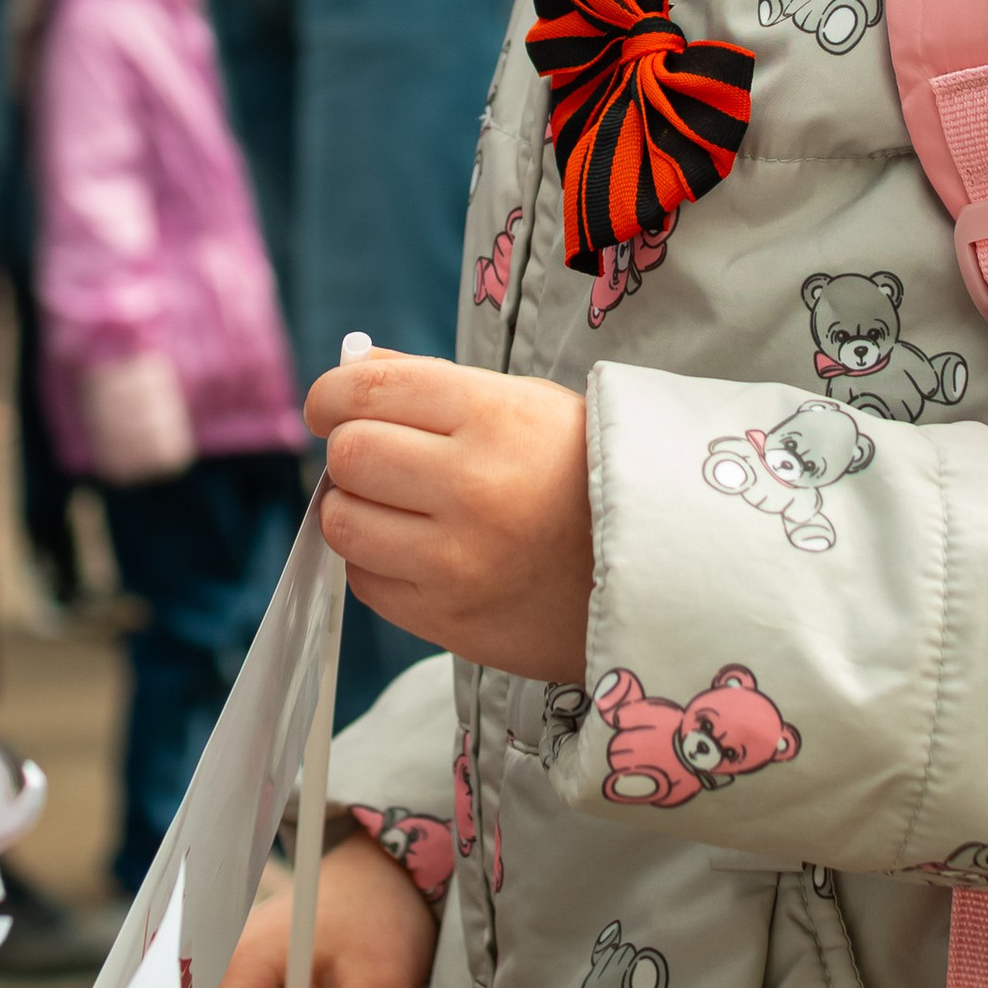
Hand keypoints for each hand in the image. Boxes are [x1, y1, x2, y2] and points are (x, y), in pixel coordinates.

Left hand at [307, 348, 591, 681]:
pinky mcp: (448, 620)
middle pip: (348, 456)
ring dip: (355, 508)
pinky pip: (366, 581)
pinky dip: (377, 560)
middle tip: (377, 456)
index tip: (331, 405)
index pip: (367, 391)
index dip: (331, 394)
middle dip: (349, 450)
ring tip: (396, 505)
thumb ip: (431, 382)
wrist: (657, 572)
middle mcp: (471, 488)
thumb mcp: (526, 403)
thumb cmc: (583, 473)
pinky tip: (418, 549)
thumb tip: (349, 367)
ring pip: (342, 523)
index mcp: (493, 417)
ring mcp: (457, 562)